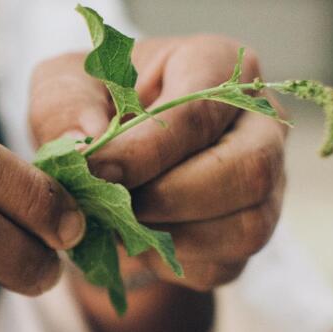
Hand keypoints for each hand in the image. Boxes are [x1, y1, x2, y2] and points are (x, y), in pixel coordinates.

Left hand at [29, 35, 286, 290]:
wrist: (108, 157)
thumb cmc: (94, 107)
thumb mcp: (64, 89)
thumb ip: (66, 108)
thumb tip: (85, 142)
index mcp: (218, 65)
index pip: (201, 109)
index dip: (147, 149)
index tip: (98, 172)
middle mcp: (260, 122)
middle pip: (249, 169)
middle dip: (170, 197)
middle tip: (113, 206)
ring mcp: (268, 180)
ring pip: (247, 226)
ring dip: (172, 238)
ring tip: (119, 227)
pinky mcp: (251, 231)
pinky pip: (226, 264)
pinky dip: (173, 264)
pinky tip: (137, 243)